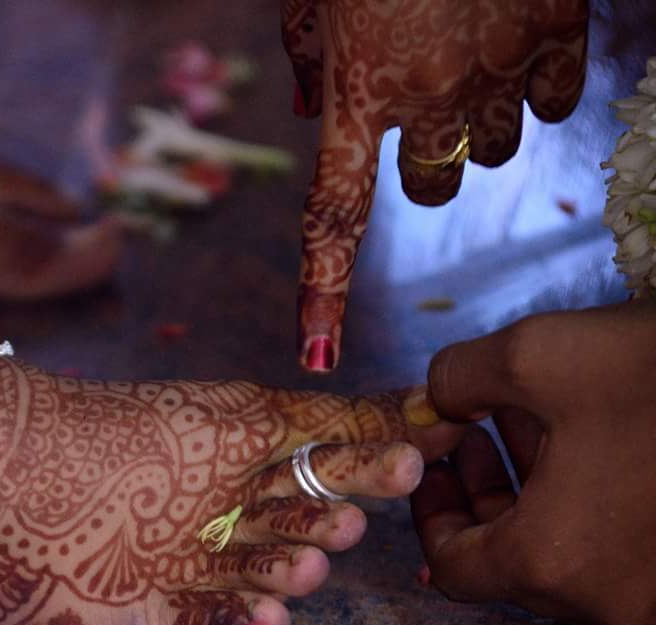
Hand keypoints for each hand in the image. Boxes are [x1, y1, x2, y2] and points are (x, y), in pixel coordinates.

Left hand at [281, 0, 588, 370]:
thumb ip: (307, 60)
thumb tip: (312, 110)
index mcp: (358, 92)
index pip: (333, 216)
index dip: (323, 290)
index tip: (316, 348)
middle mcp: (431, 98)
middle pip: (430, 187)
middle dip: (421, 162)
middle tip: (418, 109)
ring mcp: (500, 73)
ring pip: (491, 150)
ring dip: (475, 124)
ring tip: (466, 57)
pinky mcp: (556, 38)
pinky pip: (551, 105)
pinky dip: (532, 88)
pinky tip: (515, 43)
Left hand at [412, 301, 655, 624]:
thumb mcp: (532, 354)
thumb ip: (454, 379)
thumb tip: (432, 400)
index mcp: (555, 563)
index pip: (456, 568)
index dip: (431, 512)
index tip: (435, 463)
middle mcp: (608, 596)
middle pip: (510, 559)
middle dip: (482, 490)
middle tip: (469, 431)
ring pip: (566, 548)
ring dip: (531, 486)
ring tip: (516, 414)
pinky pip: (616, 544)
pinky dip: (583, 496)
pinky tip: (578, 428)